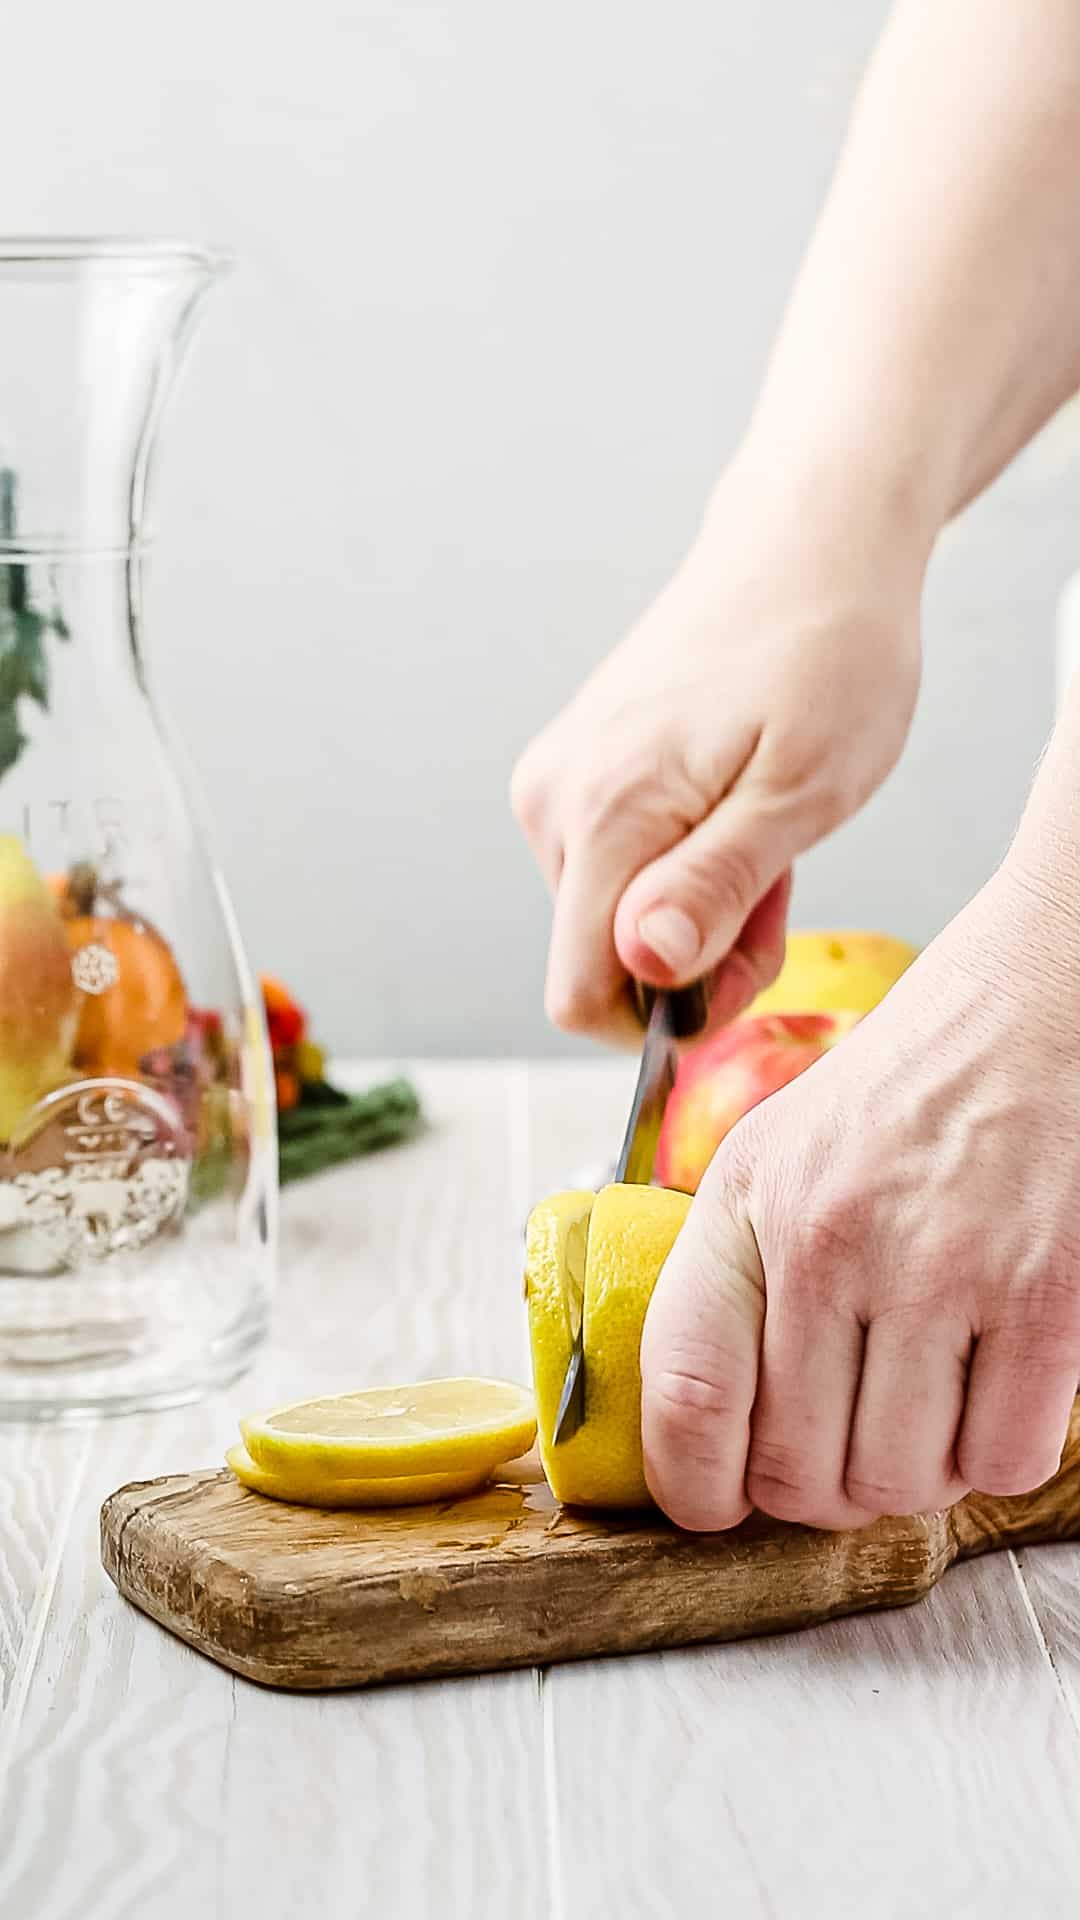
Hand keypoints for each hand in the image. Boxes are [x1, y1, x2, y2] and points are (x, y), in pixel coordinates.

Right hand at [511, 451, 927, 1044]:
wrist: (806, 545)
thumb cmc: (827, 655)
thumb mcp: (804, 790)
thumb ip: (717, 886)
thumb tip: (644, 964)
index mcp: (605, 814)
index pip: (581, 993)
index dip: (667, 1016)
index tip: (748, 961)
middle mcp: (553, 802)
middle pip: (600, 960)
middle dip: (693, 957)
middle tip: (780, 878)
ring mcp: (556, 783)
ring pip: (608, 917)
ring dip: (692, 908)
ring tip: (763, 826)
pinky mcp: (573, 768)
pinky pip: (611, 867)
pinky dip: (677, 865)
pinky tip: (732, 805)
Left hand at [640, 866, 1079, 1530]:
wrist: (1030, 1011)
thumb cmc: (898, 1095)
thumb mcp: (770, 1156)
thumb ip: (728, 1277)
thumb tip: (701, 1428)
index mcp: (747, 1204)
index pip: (686, 1392)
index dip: (690, 1485)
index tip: (712, 1506)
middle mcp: (831, 1239)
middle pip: (795, 1468)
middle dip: (817, 1490)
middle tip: (841, 1453)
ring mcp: (941, 1269)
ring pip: (898, 1482)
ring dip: (909, 1476)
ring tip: (918, 1412)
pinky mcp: (1046, 1296)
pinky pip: (1005, 1459)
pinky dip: (995, 1454)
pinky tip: (987, 1395)